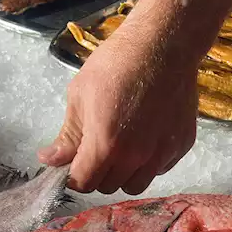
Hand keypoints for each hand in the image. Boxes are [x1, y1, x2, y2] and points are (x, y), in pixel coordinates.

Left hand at [39, 21, 198, 195]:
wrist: (164, 45)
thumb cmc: (117, 63)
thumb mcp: (80, 95)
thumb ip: (68, 135)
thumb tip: (49, 160)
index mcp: (105, 145)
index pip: (83, 183)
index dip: (73, 175)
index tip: (73, 163)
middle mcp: (136, 157)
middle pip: (109, 186)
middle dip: (98, 173)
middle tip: (97, 147)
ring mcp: (163, 154)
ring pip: (136, 184)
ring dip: (123, 173)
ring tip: (122, 146)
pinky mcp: (182, 146)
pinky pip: (159, 169)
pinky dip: (149, 162)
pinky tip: (145, 136)